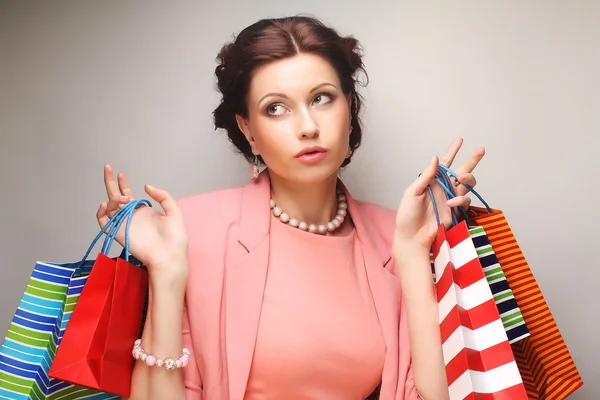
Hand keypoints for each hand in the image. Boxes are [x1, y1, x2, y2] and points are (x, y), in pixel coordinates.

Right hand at [96, 164, 187, 280]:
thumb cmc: (175, 237)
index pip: (128, 195)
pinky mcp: (118, 233)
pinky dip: (100, 213)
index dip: (123, 184)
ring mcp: (124, 224)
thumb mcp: (173, 211)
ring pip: (110, 207)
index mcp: (143, 211)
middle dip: (110, 182)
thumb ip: (162, 196)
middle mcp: (131, 216)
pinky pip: (103, 222)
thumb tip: (146, 186)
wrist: (169, 255)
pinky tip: (105, 204)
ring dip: (114, 198)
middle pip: (116, 197)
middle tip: (108, 167)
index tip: (120, 174)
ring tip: (123, 199)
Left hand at [393, 138, 484, 252]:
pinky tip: (450, 203)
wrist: (412, 237)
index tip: (460, 140)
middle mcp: (443, 189)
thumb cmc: (407, 216)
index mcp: (432, 182)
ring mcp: (451, 199)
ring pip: (467, 184)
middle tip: (481, 150)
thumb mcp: (412, 193)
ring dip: (468, 179)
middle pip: (462, 171)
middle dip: (472, 160)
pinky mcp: (456, 211)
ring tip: (462, 178)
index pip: (444, 164)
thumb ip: (426, 177)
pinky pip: (464, 201)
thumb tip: (436, 158)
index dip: (452, 151)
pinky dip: (459, 200)